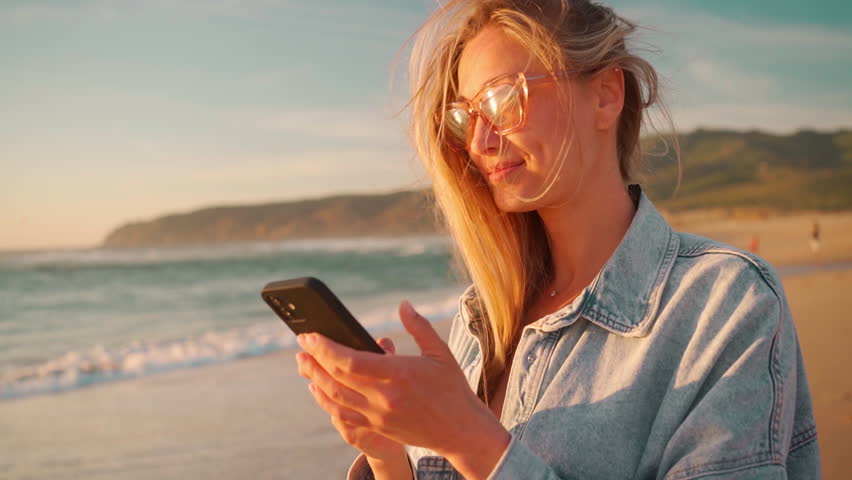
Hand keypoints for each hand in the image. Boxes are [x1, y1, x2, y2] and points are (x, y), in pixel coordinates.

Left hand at [295, 300, 509, 476]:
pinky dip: (326, 402)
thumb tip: (403, 304)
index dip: (325, 347)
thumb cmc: (453, 389)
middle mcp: (385, 397)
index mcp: (399, 374)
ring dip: (315, 379)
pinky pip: (343, 416)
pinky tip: (318, 389)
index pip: (350, 360)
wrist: (461, 431)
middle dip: (314, 360)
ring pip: (335, 398)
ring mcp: (379, 415)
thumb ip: (419, 327)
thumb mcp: (440, 353)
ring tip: (303, 363)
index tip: (310, 335)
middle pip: (337, 378)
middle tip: (301, 345)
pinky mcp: (378, 428)